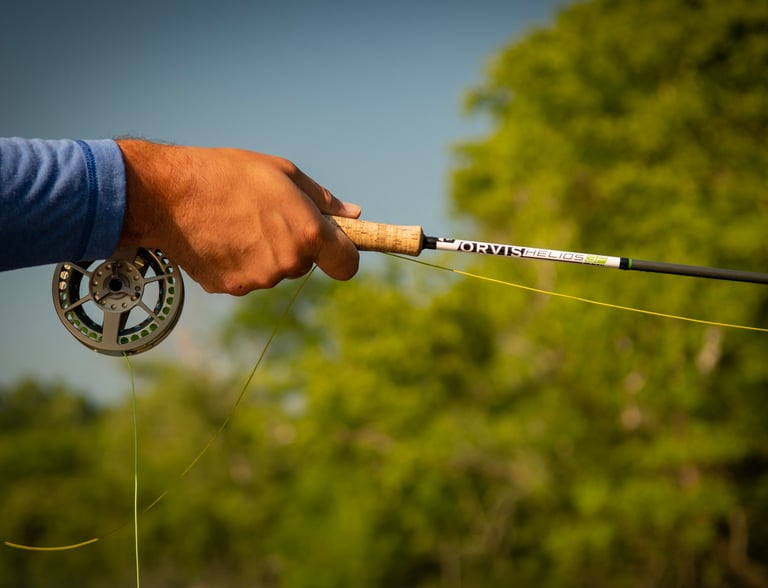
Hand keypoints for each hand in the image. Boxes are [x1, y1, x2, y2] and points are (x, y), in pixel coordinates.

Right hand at [116, 140, 359, 294]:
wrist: (169, 194)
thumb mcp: (284, 173)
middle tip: (265, 215)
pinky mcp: (231, 288)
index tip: (334, 245)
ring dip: (265, 252)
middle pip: (305, 264)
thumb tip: (354, 214)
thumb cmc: (230, 174)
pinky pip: (247, 277)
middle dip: (294, 245)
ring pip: (275, 271)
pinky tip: (221, 236)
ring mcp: (258, 280)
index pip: (347, 264)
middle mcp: (287, 263)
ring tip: (237, 221)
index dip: (343, 255)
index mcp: (307, 234)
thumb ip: (323, 200)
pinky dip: (239, 262)